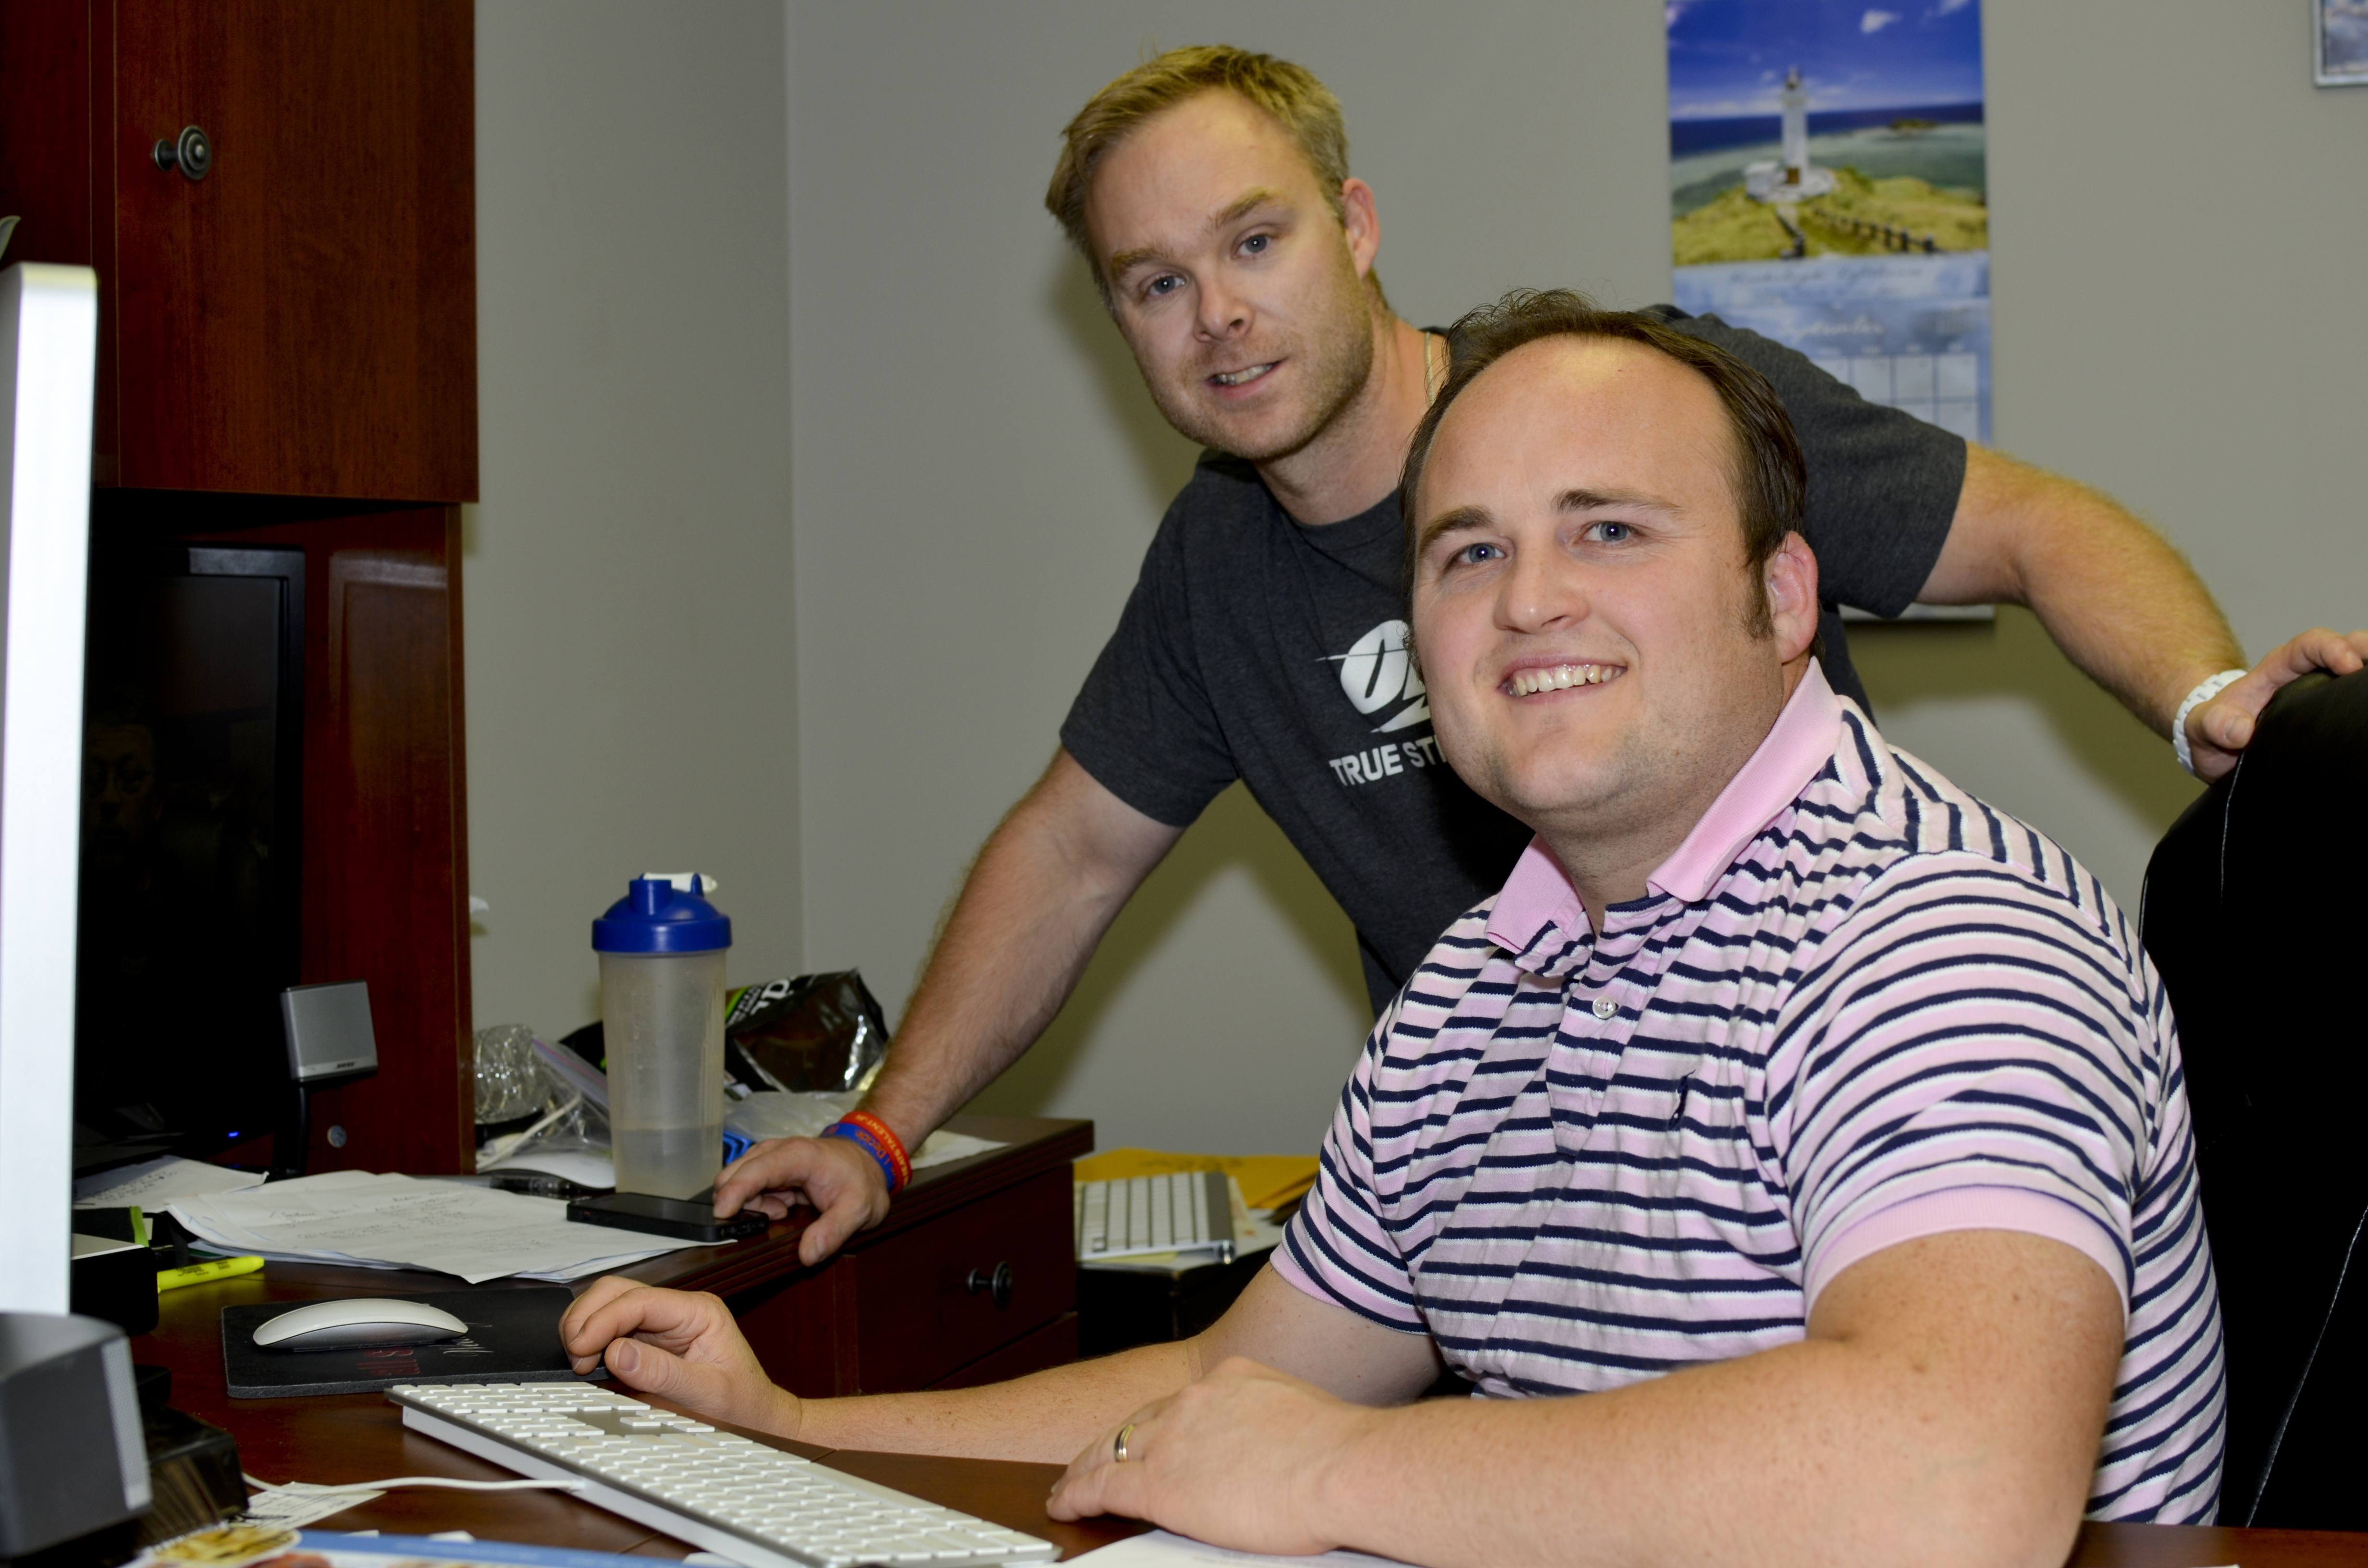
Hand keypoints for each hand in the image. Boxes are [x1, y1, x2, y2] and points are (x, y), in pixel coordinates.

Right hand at [558, 1276, 798, 1434]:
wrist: (755, 1419)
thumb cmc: (742, 1404)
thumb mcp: (707, 1393)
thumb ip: (661, 1373)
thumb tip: (616, 1352)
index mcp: (698, 1312)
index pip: (639, 1300)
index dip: (604, 1319)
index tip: (581, 1347)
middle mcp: (676, 1311)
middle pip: (616, 1292)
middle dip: (587, 1318)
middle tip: (577, 1357)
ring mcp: (659, 1325)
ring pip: (606, 1306)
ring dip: (585, 1328)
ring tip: (581, 1363)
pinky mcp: (645, 1344)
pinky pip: (608, 1332)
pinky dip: (590, 1344)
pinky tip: (588, 1365)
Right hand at [713, 1132, 892, 1265]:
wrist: (870, 1161)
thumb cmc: (864, 1180)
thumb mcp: (859, 1210)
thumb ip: (833, 1231)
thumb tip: (807, 1255)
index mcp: (799, 1155)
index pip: (757, 1170)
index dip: (735, 1190)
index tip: (722, 1214)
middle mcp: (780, 1151)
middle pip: (737, 1172)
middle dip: (738, 1201)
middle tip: (770, 1219)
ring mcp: (773, 1158)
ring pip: (739, 1179)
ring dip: (751, 1203)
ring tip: (784, 1212)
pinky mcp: (772, 1168)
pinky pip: (750, 1186)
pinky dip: (757, 1202)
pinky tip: (782, 1209)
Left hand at [1047, 1357, 1373, 1555]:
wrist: (1341, 1466)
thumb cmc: (1340, 1452)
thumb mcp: (1299, 1415)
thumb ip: (1271, 1426)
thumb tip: (1275, 1450)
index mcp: (1230, 1380)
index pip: (1177, 1404)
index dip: (1155, 1425)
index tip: (1148, 1437)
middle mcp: (1194, 1401)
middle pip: (1136, 1422)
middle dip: (1112, 1442)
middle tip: (1090, 1458)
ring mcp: (1173, 1439)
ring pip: (1109, 1449)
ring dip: (1085, 1467)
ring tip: (1069, 1484)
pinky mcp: (1159, 1483)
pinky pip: (1102, 1486)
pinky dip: (1077, 1495)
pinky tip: (1065, 1504)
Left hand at [2187, 627, 2367, 780]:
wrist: (2218, 749)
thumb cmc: (2212, 729)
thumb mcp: (2202, 726)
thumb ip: (2213, 725)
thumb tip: (2240, 731)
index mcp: (2276, 671)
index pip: (2308, 646)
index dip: (2331, 648)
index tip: (2350, 665)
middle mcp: (2304, 677)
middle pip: (2345, 650)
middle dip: (2366, 652)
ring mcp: (2320, 694)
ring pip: (2356, 674)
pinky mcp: (2327, 714)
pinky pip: (2352, 700)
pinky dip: (2364, 698)